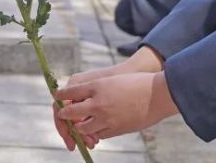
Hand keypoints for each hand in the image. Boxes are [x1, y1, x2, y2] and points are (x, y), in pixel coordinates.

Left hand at [52, 48, 166, 148]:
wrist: (157, 94)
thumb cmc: (137, 83)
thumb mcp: (112, 81)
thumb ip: (96, 90)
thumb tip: (80, 98)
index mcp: (97, 86)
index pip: (70, 92)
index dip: (61, 96)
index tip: (58, 97)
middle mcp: (97, 102)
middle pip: (70, 112)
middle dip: (64, 115)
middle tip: (63, 114)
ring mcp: (105, 117)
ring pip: (82, 128)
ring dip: (78, 127)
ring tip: (78, 126)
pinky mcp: (114, 129)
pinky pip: (97, 135)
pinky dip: (94, 134)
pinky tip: (96, 131)